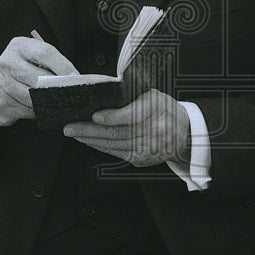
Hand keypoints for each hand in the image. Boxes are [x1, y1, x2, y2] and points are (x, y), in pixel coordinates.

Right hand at [0, 37, 77, 126]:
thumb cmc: (18, 72)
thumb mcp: (31, 59)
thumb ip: (49, 64)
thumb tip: (73, 78)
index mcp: (18, 46)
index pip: (45, 53)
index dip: (63, 66)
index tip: (76, 77)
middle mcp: (7, 62)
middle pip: (40, 77)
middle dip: (57, 87)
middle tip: (71, 93)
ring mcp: (1, 83)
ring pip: (34, 97)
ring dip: (48, 102)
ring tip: (56, 101)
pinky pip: (27, 111)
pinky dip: (37, 111)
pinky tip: (40, 108)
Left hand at [63, 89, 190, 166]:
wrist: (184, 132)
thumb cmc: (164, 109)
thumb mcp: (152, 95)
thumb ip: (131, 96)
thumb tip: (104, 95)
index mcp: (157, 111)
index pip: (132, 116)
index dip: (112, 117)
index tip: (95, 116)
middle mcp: (154, 132)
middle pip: (118, 133)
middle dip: (90, 131)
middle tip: (71, 126)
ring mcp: (148, 149)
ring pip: (114, 145)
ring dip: (91, 140)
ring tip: (74, 133)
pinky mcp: (142, 159)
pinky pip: (116, 153)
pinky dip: (100, 147)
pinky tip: (88, 141)